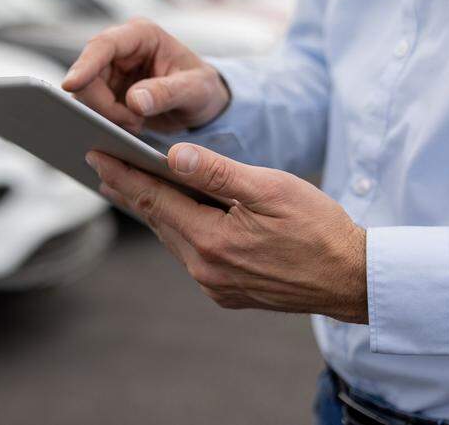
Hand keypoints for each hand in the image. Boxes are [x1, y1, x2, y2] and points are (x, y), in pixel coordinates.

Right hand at [62, 18, 229, 133]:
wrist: (201, 104)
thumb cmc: (203, 89)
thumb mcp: (195, 90)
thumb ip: (167, 93)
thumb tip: (134, 101)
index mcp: (142, 35)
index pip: (104, 45)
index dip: (84, 65)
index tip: (70, 85)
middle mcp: (121, 49)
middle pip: (88, 74)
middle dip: (103, 104)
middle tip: (132, 123)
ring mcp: (110, 70)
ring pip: (85, 94)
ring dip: (106, 115)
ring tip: (137, 124)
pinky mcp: (106, 91)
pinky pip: (91, 107)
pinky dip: (106, 121)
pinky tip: (129, 127)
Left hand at [86, 143, 367, 323]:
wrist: (353, 280)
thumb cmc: (318, 228)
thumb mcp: (270, 189)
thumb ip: (217, 172)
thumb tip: (172, 156)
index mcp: (211, 241)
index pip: (153, 200)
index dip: (122, 175)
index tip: (94, 155)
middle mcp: (205, 269)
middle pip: (157, 220)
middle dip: (128, 189)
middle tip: (101, 163)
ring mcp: (215, 285)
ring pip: (173, 238)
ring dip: (152, 210)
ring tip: (128, 185)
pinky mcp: (228, 293)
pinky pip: (192, 255)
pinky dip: (179, 230)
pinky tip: (174, 215)